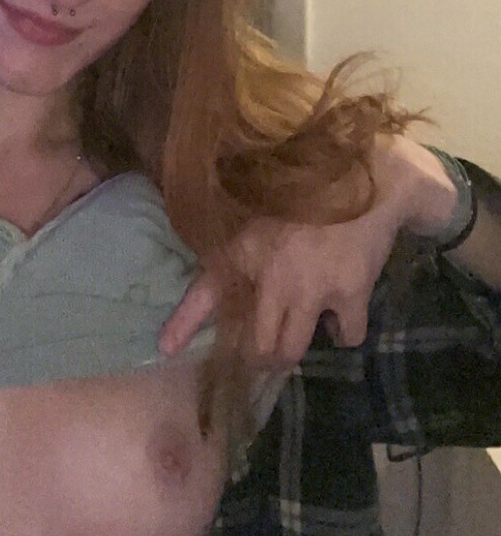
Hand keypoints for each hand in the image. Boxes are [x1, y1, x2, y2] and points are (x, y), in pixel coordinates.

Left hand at [159, 135, 421, 369]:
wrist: (370, 180)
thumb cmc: (311, 189)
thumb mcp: (261, 210)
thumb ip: (241, 243)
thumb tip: (223, 277)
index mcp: (245, 250)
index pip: (203, 292)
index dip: (183, 325)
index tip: (165, 348)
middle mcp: (272, 276)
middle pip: (257, 344)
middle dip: (259, 356)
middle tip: (264, 354)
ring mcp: (311, 288)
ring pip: (291, 350)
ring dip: (291, 352)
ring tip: (294, 342)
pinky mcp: (349, 293)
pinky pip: (346, 336)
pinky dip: (344, 333)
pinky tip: (342, 316)